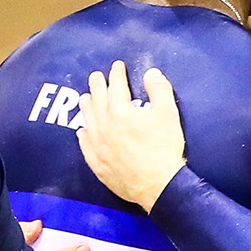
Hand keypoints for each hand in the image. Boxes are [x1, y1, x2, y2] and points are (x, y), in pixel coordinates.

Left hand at [74, 61, 186, 211]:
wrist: (158, 184)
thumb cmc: (164, 148)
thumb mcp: (168, 114)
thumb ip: (159, 89)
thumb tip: (151, 73)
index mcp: (121, 112)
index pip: (116, 87)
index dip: (117, 74)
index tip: (117, 66)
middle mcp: (105, 126)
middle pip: (98, 101)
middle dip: (97, 86)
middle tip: (95, 76)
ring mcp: (99, 146)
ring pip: (88, 120)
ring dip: (86, 106)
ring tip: (84, 98)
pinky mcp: (98, 164)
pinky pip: (85, 146)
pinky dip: (83, 136)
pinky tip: (82, 131)